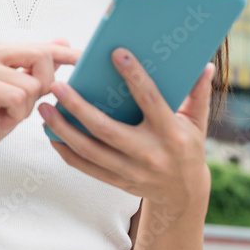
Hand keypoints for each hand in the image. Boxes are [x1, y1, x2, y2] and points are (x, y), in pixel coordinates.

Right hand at [0, 38, 80, 175]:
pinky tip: (1, 117)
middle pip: (40, 57)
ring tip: (7, 112)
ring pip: (32, 83)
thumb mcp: (17, 94)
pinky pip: (18, 97)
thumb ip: (35, 69)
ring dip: (27, 107)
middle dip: (45, 85)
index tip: (86, 57)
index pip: (39, 47)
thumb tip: (61, 41)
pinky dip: (17, 113)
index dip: (65, 53)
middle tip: (27, 104)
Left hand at [38, 48, 214, 212]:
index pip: (149, 99)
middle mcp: (149, 153)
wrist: (184, 196)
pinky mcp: (117, 182)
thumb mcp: (197, 123)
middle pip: (106, 129)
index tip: (115, 53)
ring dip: (63, 129)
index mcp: (171, 133)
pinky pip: (85, 167)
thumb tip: (205, 64)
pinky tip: (51, 134)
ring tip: (44, 109)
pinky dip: (66, 151)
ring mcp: (131, 171)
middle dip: (78, 107)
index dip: (134, 75)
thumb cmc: (188, 148)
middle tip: (57, 86)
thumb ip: (198, 94)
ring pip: (90, 150)